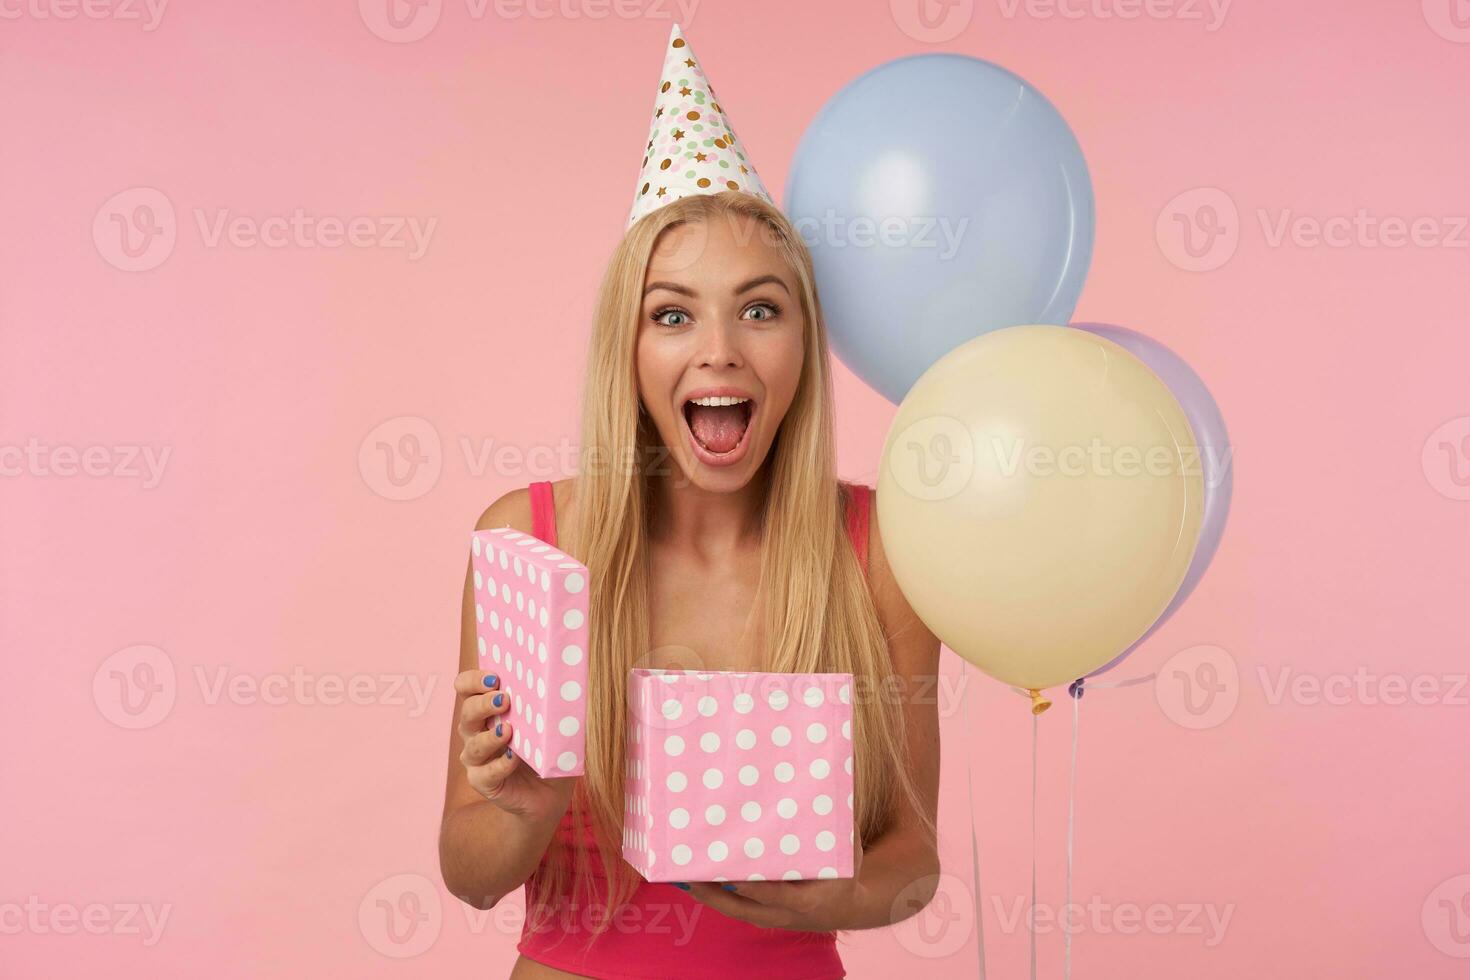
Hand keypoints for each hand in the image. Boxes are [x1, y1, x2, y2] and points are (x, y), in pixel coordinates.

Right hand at [453, 670, 572, 822]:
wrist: (549, 794)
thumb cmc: (548, 751)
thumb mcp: (554, 725)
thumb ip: (556, 705)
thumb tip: (569, 683)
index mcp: (488, 710)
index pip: (467, 688)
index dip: (474, 680)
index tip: (495, 677)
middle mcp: (476, 732)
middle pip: (467, 712)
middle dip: (483, 703)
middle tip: (504, 699)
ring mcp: (477, 759)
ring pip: (473, 745)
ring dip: (489, 736)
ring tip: (509, 730)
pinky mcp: (483, 782)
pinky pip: (485, 773)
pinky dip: (499, 765)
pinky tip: (513, 758)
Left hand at [681, 835, 865, 931]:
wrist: (844, 907)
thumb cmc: (843, 872)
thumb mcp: (847, 851)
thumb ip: (837, 823)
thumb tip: (831, 779)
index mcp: (805, 900)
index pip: (775, 895)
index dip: (755, 887)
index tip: (734, 877)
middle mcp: (781, 914)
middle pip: (741, 907)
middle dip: (713, 892)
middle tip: (688, 874)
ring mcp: (768, 917)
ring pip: (730, 909)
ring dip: (705, 894)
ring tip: (678, 873)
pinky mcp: (758, 915)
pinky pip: (730, 906)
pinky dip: (711, 894)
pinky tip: (691, 878)